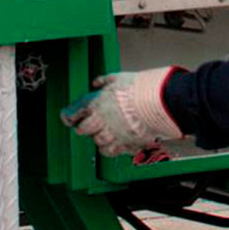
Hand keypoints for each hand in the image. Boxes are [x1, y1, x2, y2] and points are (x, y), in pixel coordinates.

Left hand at [60, 67, 182, 156]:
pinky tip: (116, 140)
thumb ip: (104, 81)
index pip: (72, 114)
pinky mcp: (125, 145)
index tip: (68, 117)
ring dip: (100, 137)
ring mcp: (112, 135)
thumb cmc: (139, 88)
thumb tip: (96, 82)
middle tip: (91, 123)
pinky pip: (112, 151)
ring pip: (97, 142)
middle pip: (82, 130)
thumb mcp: (119, 77)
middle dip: (84, 127)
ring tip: (107, 130)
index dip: (69, 116)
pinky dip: (111, 147)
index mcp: (95, 105)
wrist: (159, 101)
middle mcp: (100, 122)